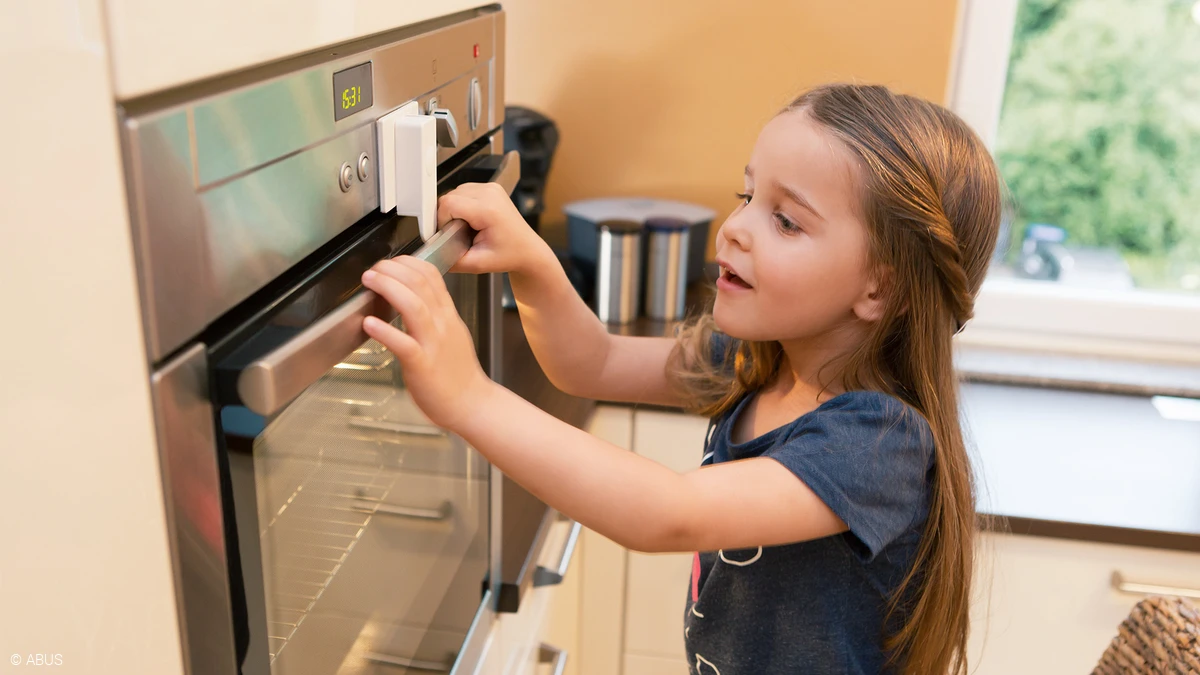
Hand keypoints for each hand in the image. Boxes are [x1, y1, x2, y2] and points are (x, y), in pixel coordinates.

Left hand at [361, 256, 496, 432]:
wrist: (472, 404)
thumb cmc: (457, 374)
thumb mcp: (452, 334)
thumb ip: (435, 314)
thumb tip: (412, 297)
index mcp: (448, 315)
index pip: (432, 276)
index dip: (408, 263)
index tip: (390, 262)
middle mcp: (442, 324)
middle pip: (420, 284)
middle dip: (393, 269)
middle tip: (374, 268)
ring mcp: (433, 344)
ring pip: (413, 306)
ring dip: (388, 288)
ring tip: (370, 280)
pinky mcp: (423, 366)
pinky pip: (404, 344)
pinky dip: (385, 331)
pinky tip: (369, 323)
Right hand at [437, 182, 550, 275]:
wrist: (527, 250)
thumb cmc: (510, 255)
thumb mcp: (477, 264)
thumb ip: (451, 260)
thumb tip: (432, 253)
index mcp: (488, 210)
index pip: (448, 204)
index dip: (441, 221)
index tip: (446, 235)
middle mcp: (490, 194)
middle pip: (449, 197)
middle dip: (447, 217)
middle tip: (458, 235)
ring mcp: (491, 188)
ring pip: (454, 193)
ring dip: (453, 211)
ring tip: (466, 228)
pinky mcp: (490, 188)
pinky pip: (463, 192)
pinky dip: (461, 206)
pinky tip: (471, 220)